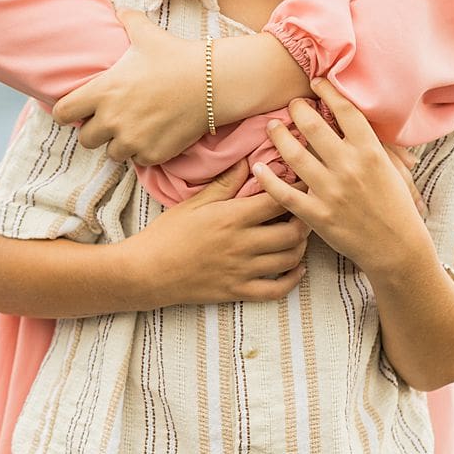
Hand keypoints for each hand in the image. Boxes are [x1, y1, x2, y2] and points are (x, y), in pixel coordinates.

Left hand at [52, 10, 206, 163]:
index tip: (78, 110)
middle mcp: (112, 120)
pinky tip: (156, 134)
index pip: (63, 113)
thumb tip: (120, 9)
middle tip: (113, 119)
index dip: (68, 111)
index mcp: (103, 92)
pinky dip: (144, 150)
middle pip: (86, 139)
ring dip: (120, 143)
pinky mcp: (152, 154)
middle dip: (96, 130)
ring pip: (112, 153)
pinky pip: (138, 160)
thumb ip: (127, 20)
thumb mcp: (146, 34)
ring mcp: (132, 140)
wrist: (211, 82)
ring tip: (136, 127)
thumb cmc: (176, 56)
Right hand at [133, 160, 309, 305]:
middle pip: (293, 232)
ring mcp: (242, 270)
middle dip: (305, 219)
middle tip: (306, 210)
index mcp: (232, 217)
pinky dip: (292, 280)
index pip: (278, 200)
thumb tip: (248, 161)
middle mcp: (243, 244)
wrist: (147, 271)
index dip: (297, 189)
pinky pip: (276, 290)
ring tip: (300, 235)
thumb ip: (225, 183)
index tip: (304, 182)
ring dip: (301, 246)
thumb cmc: (168, 233)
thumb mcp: (195, 202)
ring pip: (289, 259)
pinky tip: (296, 269)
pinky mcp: (238, 292)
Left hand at [252, 78, 423, 279]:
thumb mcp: (393, 168)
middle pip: (312, 126)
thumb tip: (355, 118)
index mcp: (370, 151)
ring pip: (293, 155)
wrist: (397, 247)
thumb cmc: (397, 205)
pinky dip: (267, 179)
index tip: (316, 83)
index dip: (328, 91)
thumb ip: (372, 143)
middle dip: (297, 109)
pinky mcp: (317, 215)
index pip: (345, 110)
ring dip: (278, 136)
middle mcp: (349, 167)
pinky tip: (258, 167)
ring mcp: (331, 191)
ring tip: (273, 127)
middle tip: (291, 106)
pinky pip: (284, 193)